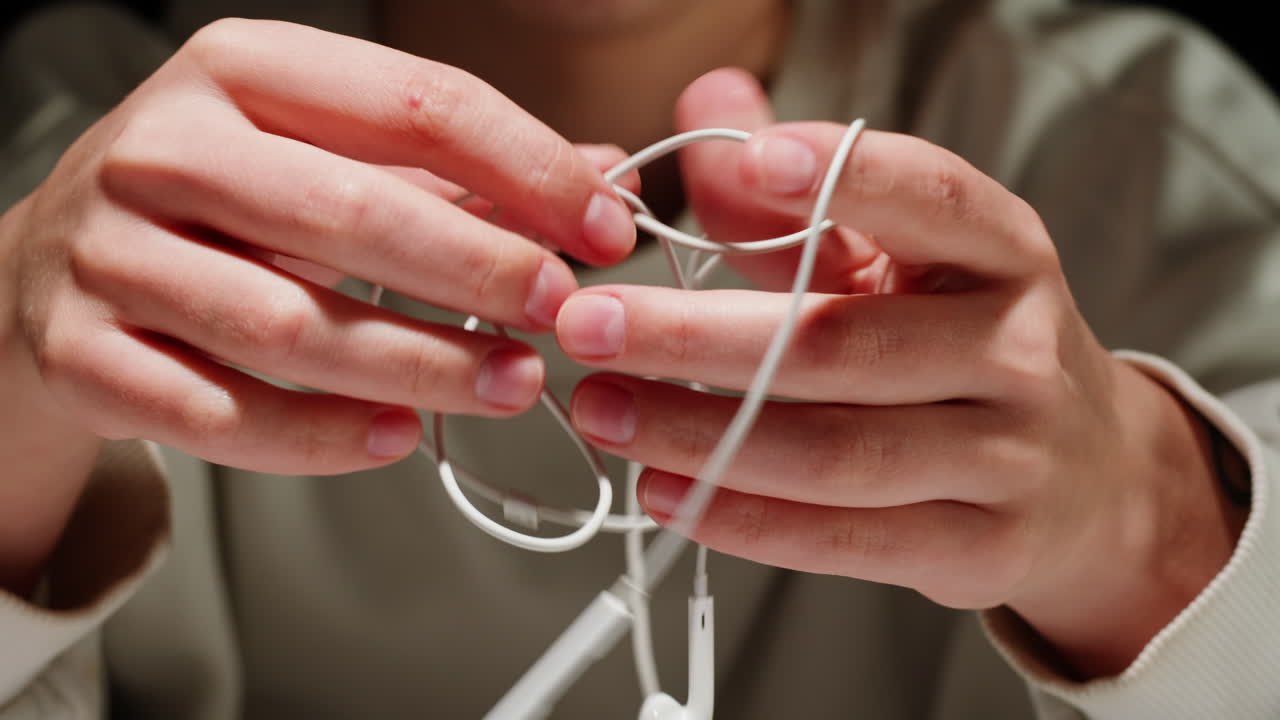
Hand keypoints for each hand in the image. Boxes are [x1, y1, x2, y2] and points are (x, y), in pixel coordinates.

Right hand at [0, 19, 636, 591]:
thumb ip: (462, 169)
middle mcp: (165, 149)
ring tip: (510, 384)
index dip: (527, 168)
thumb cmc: (219, 204)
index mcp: (239, 70)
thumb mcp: (326, 152)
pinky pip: (217, 414)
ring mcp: (110, 255)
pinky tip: (397, 437)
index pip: (414, 103)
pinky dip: (317, 436)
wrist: (51, 265)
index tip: (606, 228)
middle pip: (349, 213)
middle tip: (562, 313)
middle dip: (478, 269)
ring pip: (287, 325)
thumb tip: (608, 182)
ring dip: (418, 366)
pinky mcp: (81, 355)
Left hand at [555, 69, 1245, 677]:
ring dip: (700, 437)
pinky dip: (743, 520)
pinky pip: (845, 539)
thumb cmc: (963, 346)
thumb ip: (802, 195)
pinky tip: (664, 492)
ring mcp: (1009, 458)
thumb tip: (712, 110)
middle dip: (697, 338)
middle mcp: (1017, 349)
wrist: (1087, 484)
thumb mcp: (903, 261)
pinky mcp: (980, 547)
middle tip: (587, 324)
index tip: (749, 161)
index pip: (934, 198)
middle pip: (842, 343)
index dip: (848, 177)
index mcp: (1002, 254)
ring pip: (834, 452)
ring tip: (602, 412)